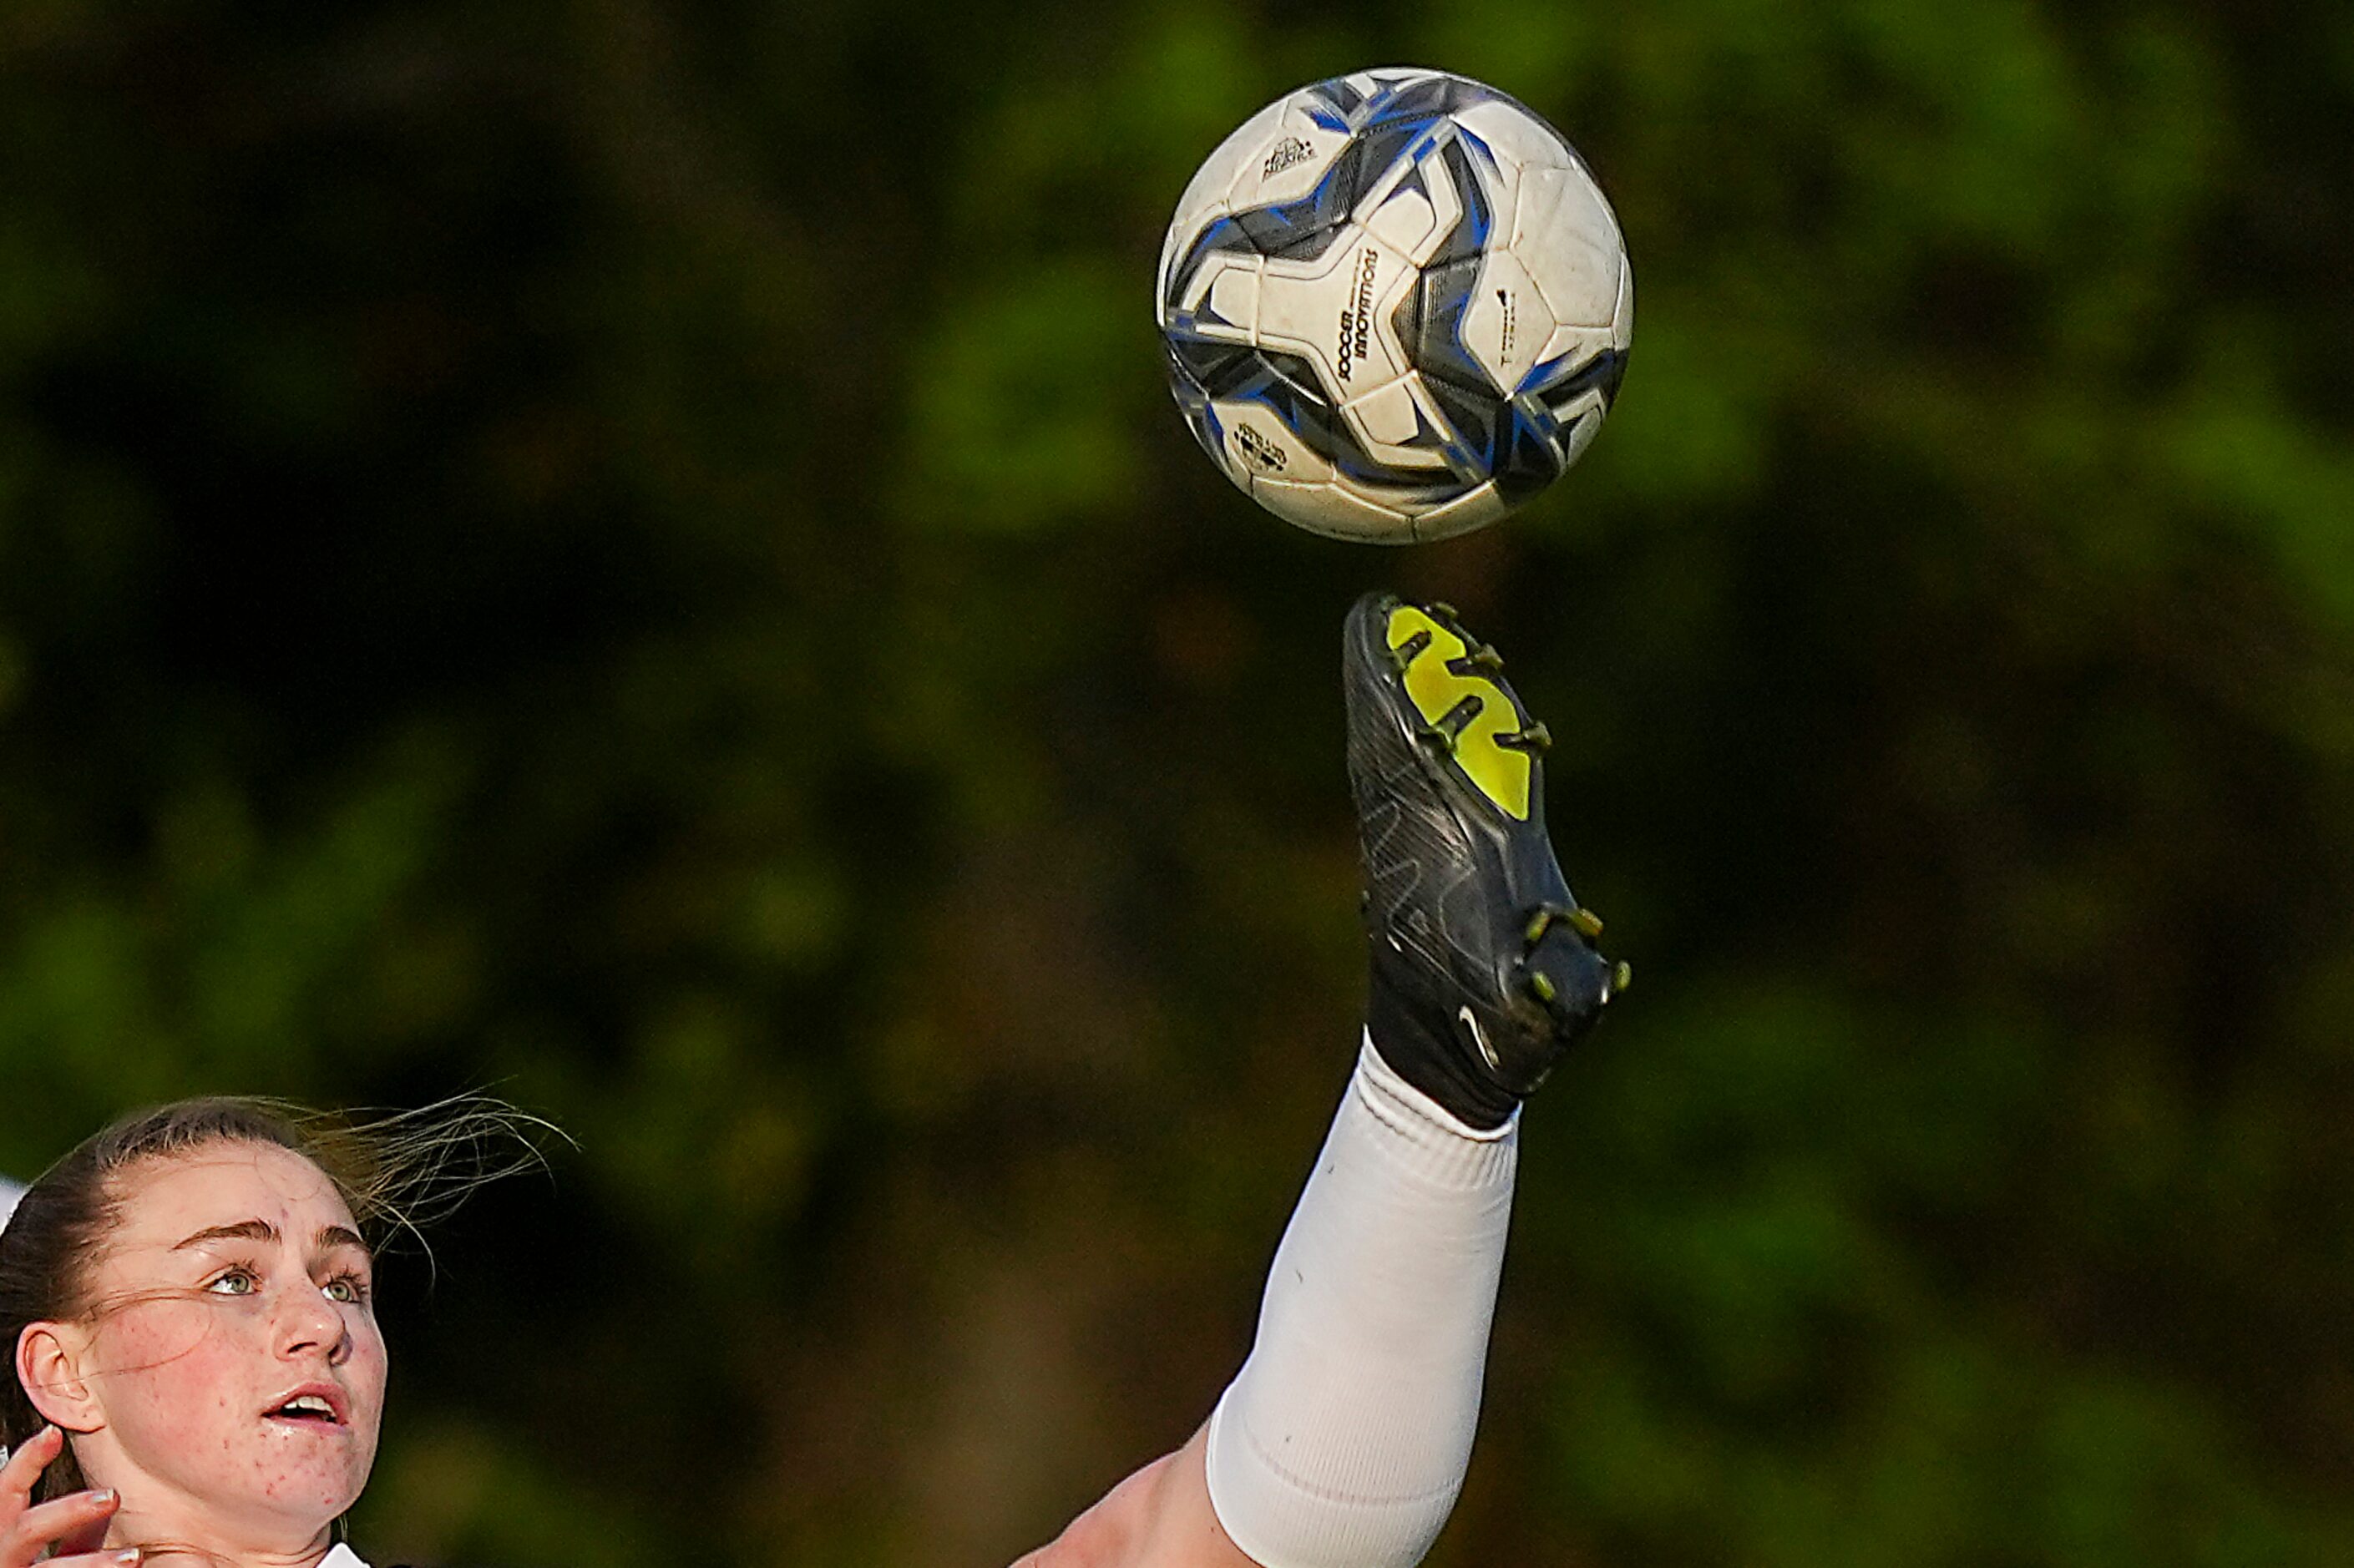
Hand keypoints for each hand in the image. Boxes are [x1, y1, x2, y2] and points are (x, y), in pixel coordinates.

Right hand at [1, 1426, 135, 1566]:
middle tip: (113, 1496)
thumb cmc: (18, 1563)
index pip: (6, 1489)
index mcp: (0, 1530)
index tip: (52, 1433)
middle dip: (70, 1511)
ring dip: (94, 1565)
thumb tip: (105, 1491)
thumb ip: (64, 1524)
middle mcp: (2, 1554)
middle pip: (29, 1530)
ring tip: (133, 1557)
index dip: (27, 1461)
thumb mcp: (30, 1543)